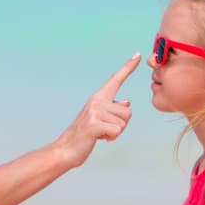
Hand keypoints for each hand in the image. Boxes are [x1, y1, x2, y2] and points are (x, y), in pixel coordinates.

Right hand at [53, 53, 141, 168]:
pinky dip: (111, 138)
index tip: (138, 54)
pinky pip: (117, 131)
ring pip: (124, 123)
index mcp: (98, 98)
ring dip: (116, 133)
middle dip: (121, 126)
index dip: (128, 67)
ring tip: (101, 134)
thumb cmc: (85, 135)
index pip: (116, 79)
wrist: (65, 150)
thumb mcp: (100, 119)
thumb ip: (113, 110)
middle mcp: (96, 101)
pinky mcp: (94, 125)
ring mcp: (94, 112)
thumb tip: (127, 103)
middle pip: (128, 112)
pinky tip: (99, 138)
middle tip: (105, 130)